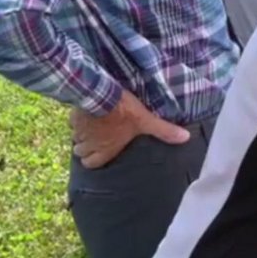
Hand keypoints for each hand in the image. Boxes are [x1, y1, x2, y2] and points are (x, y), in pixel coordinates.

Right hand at [70, 90, 189, 168]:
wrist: (101, 93)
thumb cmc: (124, 111)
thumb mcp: (146, 121)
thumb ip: (164, 130)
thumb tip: (185, 138)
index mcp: (105, 148)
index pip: (90, 164)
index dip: (94, 160)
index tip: (100, 153)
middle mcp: (90, 143)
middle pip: (79, 152)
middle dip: (85, 148)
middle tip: (96, 140)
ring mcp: (79, 130)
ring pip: (74, 138)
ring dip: (81, 135)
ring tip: (91, 128)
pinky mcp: (73, 116)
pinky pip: (71, 122)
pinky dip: (76, 121)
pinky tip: (84, 115)